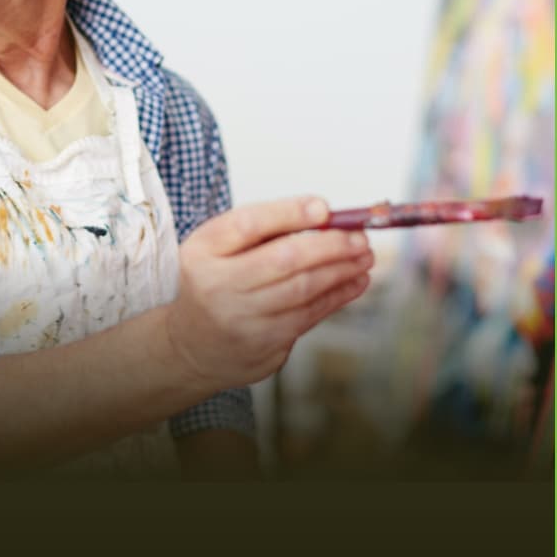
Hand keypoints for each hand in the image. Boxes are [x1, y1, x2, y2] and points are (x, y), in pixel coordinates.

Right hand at [165, 196, 373, 388]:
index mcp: (204, 253)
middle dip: (331, 246)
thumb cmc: (215, 285)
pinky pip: (308, 317)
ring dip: (342, 271)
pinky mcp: (262, 348)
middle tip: (359, 238)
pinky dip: (337, 297)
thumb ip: (263, 227)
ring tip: (364, 257)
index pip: (248, 224)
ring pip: (303, 291)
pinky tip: (354, 283)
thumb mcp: (219, 248)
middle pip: (283, 260)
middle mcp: (218, 287)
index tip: (324, 208)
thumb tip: (322, 215)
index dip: (289, 213)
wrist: (192, 346)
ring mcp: (240, 321)